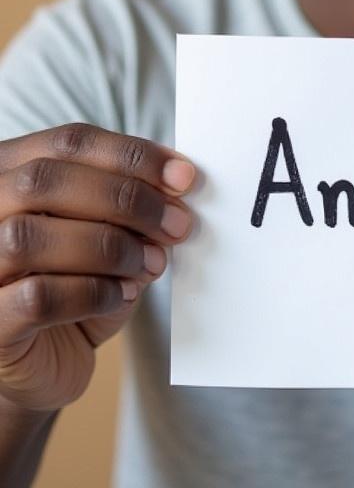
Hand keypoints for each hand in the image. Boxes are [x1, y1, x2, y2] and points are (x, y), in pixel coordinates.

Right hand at [0, 123, 194, 412]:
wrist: (42, 363)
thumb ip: (129, 207)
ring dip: (109, 246)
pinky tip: (122, 294)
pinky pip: (37, 297)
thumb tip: (175, 188)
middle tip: (177, 223)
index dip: (131, 154)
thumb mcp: (106, 234)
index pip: (68, 142)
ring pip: (29, 236)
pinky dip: (93, 291)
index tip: (183, 175)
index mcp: (9, 176)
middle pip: (44, 180)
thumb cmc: (74, 289)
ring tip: (150, 262)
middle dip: (125, 198)